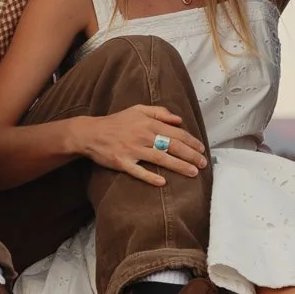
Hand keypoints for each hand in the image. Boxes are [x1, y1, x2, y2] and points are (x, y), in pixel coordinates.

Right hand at [75, 106, 207, 185]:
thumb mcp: (137, 110)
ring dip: (179, 166)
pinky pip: (138, 171)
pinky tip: (163, 183)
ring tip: (193, 173)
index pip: (176, 132)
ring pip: (161, 159)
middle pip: (172, 146)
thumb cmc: (117, 122)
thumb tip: (179, 119)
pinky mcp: (122, 162)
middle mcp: (143, 135)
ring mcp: (132, 149)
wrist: (91, 133)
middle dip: (191, 155)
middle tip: (203, 164)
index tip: (202, 149)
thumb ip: (159, 112)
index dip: (191, 141)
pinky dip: (150, 177)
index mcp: (148, 123)